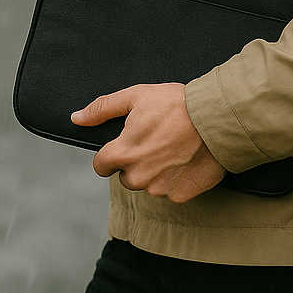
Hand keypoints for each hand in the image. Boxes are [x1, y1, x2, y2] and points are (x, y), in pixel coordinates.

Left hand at [72, 83, 225, 203]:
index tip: (125, 144)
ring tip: (173, 148)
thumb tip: (77, 118)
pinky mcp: (179, 196)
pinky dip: (175, 179)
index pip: (101, 165)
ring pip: (147, 184)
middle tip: (155, 141)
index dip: (111, 153)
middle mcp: (137, 176)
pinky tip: (185, 160)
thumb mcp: (136, 96)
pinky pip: (170, 191)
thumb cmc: (176, 105)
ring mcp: (158, 189)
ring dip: (155, 171)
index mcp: (122, 153)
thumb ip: (103, 108)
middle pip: (125, 176)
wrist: (216, 120)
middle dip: (135, 162)